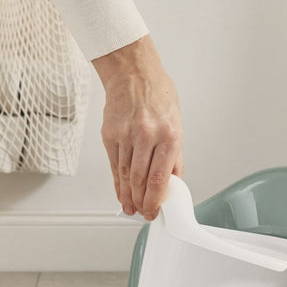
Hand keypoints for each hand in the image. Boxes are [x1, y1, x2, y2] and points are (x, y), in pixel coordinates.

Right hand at [92, 35, 183, 219]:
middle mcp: (147, 135)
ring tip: (130, 207)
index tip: (154, 211)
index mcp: (169, 134)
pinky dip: (117, 182)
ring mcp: (126, 135)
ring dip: (128, 195)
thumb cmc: (157, 95)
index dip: (155, 200)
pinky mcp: (110, 134)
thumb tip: (172, 183)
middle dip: (141, 202)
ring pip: (126, 175)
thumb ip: (174, 156)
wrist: (132, 73)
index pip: (160, 178)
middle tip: (143, 213)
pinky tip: (120, 191)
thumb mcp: (176, 124)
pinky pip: (114, 165)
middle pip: (140, 180)